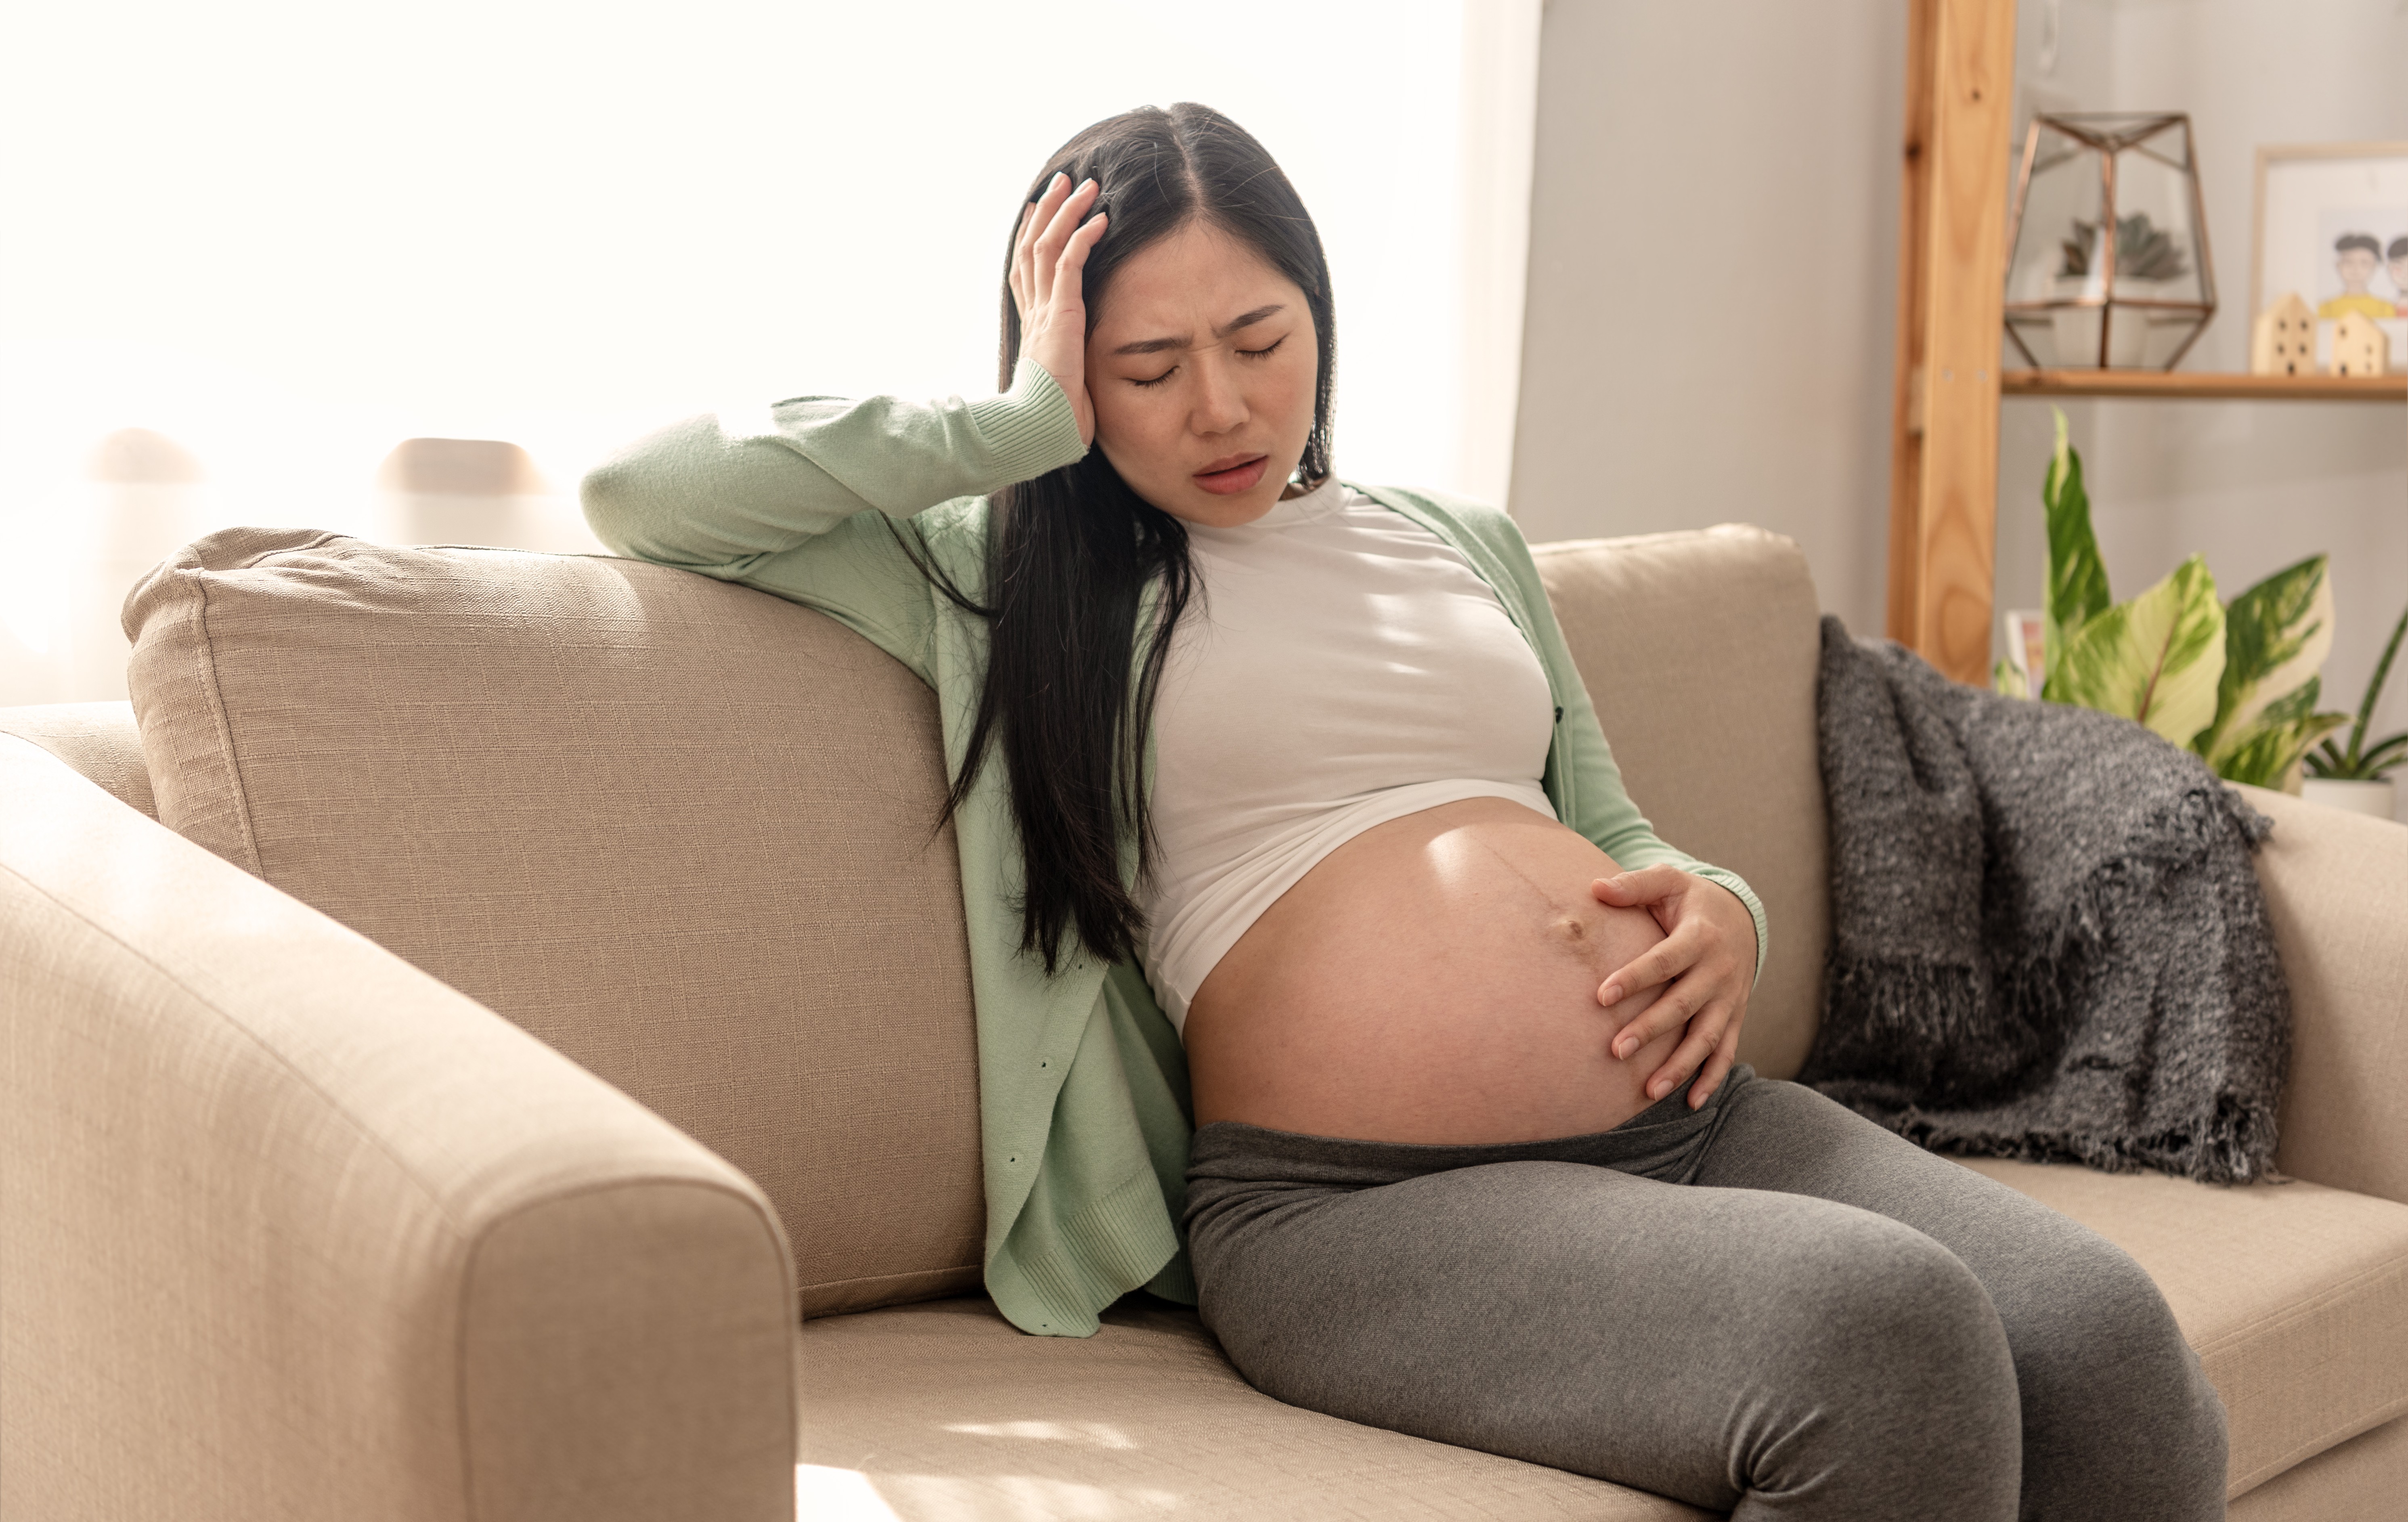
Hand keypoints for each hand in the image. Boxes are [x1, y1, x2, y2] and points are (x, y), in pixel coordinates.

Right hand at [1009, 173, 1107, 446]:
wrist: (1038, 430)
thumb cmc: (1053, 419)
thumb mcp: (1066, 383)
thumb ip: (1072, 366)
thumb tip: (1082, 376)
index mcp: (1034, 326)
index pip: (1027, 270)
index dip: (1032, 237)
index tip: (1040, 211)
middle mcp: (1034, 312)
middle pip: (1033, 247)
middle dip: (1048, 211)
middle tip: (1063, 181)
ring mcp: (1044, 311)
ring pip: (1049, 246)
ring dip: (1067, 212)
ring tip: (1086, 185)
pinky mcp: (1060, 313)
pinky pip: (1070, 264)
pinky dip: (1083, 237)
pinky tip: (1099, 219)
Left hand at [1592, 866, 1755, 1108]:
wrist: (1743, 915)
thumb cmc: (1691, 900)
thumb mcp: (1669, 882)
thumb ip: (1634, 885)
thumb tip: (1595, 887)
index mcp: (1700, 936)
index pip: (1664, 960)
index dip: (1634, 977)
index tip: (1601, 996)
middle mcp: (1719, 970)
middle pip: (1684, 1004)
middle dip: (1652, 1028)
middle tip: (1617, 1050)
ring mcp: (1730, 997)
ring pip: (1707, 1037)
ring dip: (1680, 1065)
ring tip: (1649, 1091)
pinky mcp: (1735, 1016)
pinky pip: (1727, 1051)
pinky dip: (1712, 1078)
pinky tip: (1691, 1103)